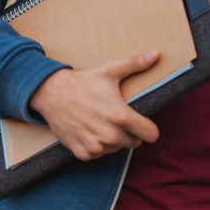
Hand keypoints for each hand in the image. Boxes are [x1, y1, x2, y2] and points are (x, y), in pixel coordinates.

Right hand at [28, 52, 160, 161]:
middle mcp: (109, 135)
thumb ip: (136, 64)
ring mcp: (95, 146)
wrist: (53, 95)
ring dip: (115, 140)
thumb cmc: (85, 82)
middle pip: (134, 142)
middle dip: (131, 132)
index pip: (150, 134)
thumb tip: (156, 54)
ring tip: (105, 123)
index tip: (147, 125)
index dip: (151, 130)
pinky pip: (99, 154)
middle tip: (120, 119)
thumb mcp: (111, 71)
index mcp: (121, 116)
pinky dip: (98, 146)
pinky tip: (93, 131)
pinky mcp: (82, 153)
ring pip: (116, 148)